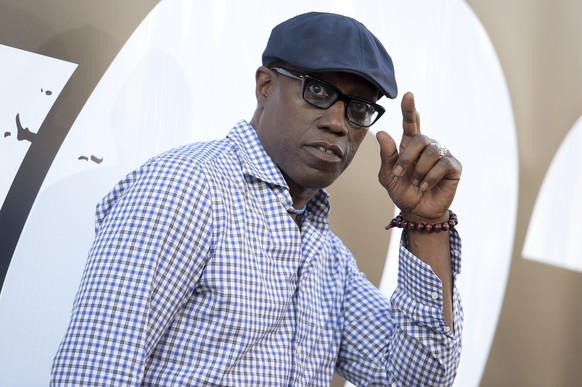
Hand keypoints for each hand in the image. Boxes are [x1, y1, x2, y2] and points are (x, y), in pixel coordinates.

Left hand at [376, 92, 461, 221]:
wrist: (416, 211)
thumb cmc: (402, 191)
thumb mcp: (388, 175)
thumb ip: (386, 156)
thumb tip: (382, 133)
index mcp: (410, 145)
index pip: (411, 123)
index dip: (409, 109)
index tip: (408, 95)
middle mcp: (428, 146)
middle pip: (420, 138)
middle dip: (407, 157)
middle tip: (400, 174)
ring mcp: (442, 155)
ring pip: (432, 151)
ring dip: (419, 170)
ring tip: (415, 183)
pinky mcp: (453, 167)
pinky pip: (443, 164)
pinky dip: (430, 178)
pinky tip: (425, 186)